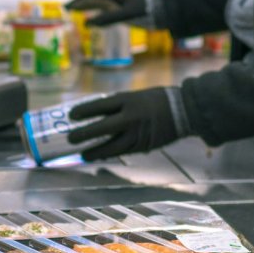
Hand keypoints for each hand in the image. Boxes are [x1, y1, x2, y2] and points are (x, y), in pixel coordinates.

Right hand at [67, 0, 147, 26]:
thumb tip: (88, 24)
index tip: (66, 7)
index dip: (77, 1)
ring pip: (99, 5)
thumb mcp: (126, 15)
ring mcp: (120, 5)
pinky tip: (94, 21)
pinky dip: (96, 14)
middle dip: (79, 4)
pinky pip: (106, 11)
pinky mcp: (125, 12)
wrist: (163, 13)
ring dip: (86, 8)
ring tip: (76, 14)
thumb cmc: (145, 12)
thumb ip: (108, 19)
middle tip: (66, 10)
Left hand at [67, 88, 183, 160]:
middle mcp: (130, 117)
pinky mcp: (143, 145)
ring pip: (111, 146)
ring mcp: (137, 133)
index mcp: (127, 100)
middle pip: (102, 127)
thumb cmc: (156, 100)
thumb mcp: (135, 96)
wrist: (183, 110)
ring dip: (95, 151)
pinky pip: (122, 152)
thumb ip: (117, 105)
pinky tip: (100, 156)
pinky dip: (109, 154)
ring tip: (83, 155)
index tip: (71, 116)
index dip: (83, 112)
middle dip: (84, 134)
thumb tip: (96, 114)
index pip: (99, 106)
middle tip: (70, 139)